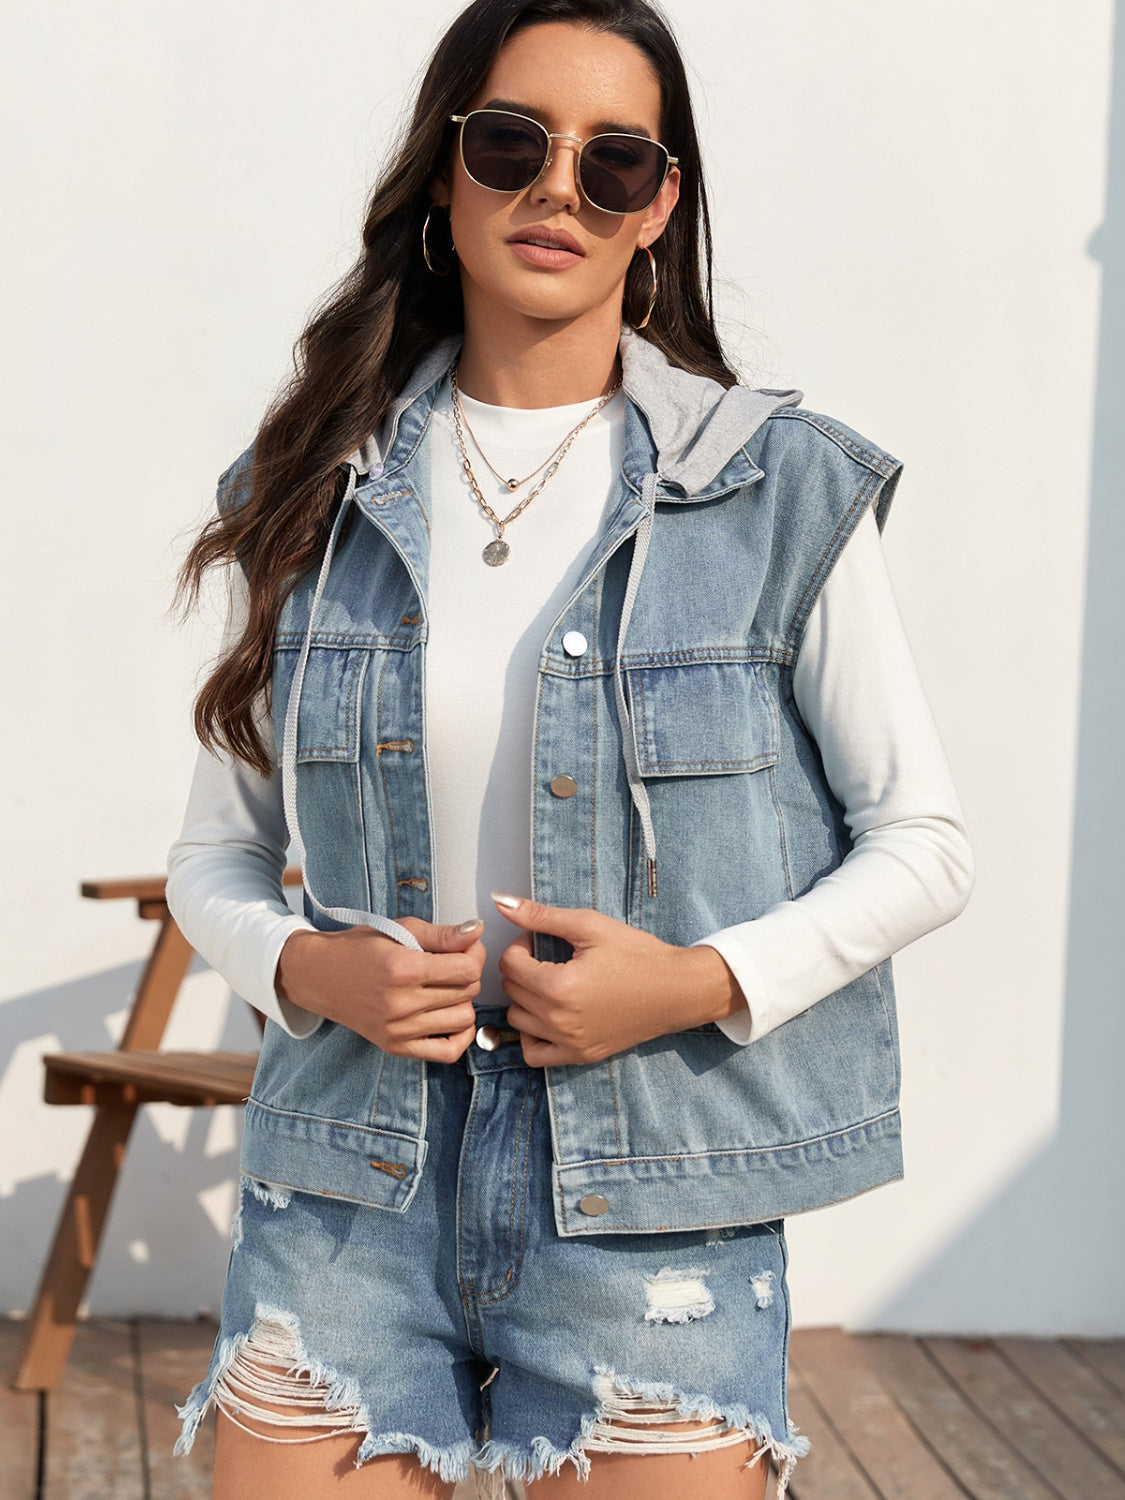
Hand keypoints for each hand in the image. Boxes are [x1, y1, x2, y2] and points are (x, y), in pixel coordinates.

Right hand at [275, 917, 485, 1060]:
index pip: (467, 969)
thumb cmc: (359, 949)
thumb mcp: (400, 930)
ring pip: (463, 1019)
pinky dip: (459, 1035)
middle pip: (468, 992)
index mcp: (401, 968)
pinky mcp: (395, 1047)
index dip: (474, 954)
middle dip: (469, 973)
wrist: (319, 976)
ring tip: (446, 987)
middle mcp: (400, 1003)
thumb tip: (477, 931)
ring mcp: (398, 1030)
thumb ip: (442, 934)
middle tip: (454, 963)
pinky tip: (451, 1016)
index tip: (466, 948)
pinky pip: (448, 1052)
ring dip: (463, 1001)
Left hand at [491, 892, 743, 1066]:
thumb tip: (501, 901)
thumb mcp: (589, 926)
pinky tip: (548, 1015)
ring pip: (517, 1021)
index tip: (539, 940)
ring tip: (549, 983)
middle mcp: (559, 1021)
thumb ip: (541, 916)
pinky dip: (532, 1035)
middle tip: (547, 957)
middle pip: (511, 991)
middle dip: (522, 968)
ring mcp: (569, 1043)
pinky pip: (534, 1055)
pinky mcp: (580, 1056)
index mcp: (559, 987)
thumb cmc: (637, 954)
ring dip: (525, 999)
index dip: (520, 945)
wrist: (677, 989)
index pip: (509, 964)